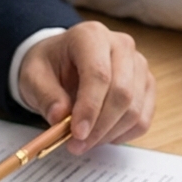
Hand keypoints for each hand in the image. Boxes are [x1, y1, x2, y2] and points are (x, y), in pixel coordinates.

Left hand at [18, 21, 155, 154]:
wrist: (64, 62)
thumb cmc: (50, 66)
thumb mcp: (33, 77)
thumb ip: (45, 96)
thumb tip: (60, 118)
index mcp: (91, 35)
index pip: (99, 74)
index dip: (90, 108)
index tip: (77, 134)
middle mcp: (122, 46)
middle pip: (122, 94)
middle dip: (100, 127)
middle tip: (77, 145)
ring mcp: (139, 66)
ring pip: (134, 111)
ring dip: (109, 134)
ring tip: (86, 141)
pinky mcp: (147, 87)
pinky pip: (143, 120)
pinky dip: (123, 135)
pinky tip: (103, 135)